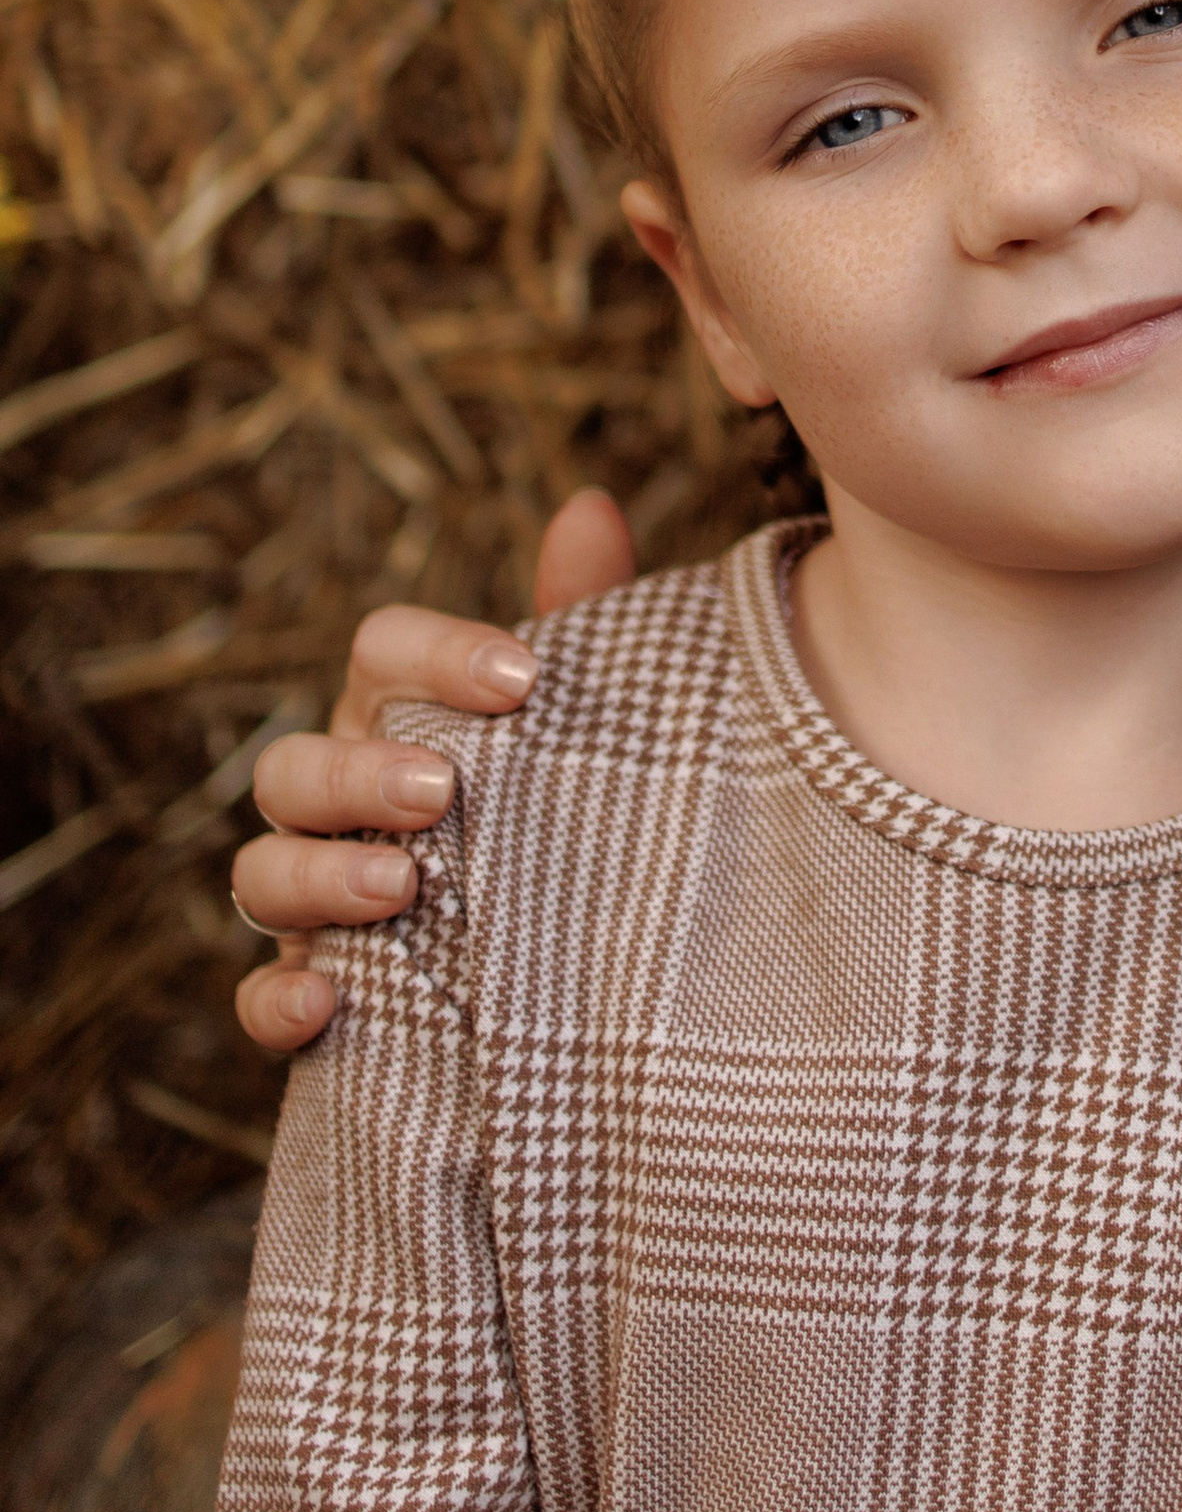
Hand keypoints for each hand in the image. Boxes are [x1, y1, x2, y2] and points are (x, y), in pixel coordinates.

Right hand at [231, 489, 637, 1053]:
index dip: (439, 655)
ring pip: (261, 877)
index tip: (523, 680)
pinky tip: (323, 1005)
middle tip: (440, 791)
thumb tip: (590, 507)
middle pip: (294, 765)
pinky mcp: (316, 997)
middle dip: (358, 772)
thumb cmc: (564, 810)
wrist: (584, 965)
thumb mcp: (585, 724)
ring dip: (316, 876)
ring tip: (397, 887)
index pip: (382, 652)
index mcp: (400, 717)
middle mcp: (338, 802)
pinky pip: (261, 1002)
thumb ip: (582, 622)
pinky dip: (275, 1003)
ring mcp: (315, 904)